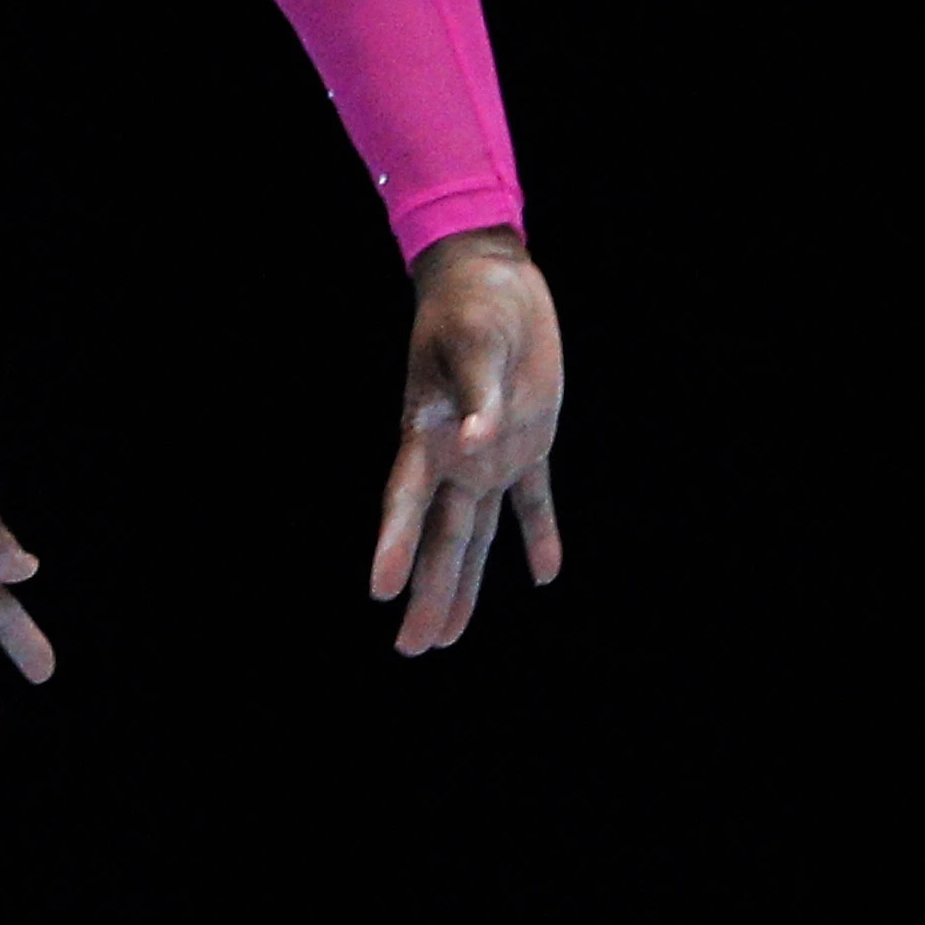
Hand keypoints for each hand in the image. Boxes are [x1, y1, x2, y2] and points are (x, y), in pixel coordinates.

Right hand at [371, 227, 565, 653]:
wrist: (492, 275)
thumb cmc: (474, 302)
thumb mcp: (476, 339)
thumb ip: (477, 394)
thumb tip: (475, 443)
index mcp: (430, 430)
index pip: (407, 500)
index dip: (395, 546)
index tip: (379, 591)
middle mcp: (454, 454)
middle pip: (439, 536)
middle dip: (428, 592)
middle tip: (413, 649)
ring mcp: (490, 453)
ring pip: (475, 533)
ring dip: (466, 583)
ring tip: (447, 637)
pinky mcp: (528, 442)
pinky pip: (532, 500)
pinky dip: (538, 536)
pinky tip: (545, 574)